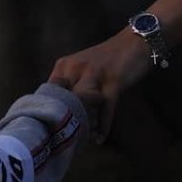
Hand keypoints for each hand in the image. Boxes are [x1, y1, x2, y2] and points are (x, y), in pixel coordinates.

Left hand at [49, 28, 154, 142]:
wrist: (136, 41)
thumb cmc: (109, 59)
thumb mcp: (83, 67)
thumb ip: (72, 84)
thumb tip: (61, 107)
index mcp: (64, 65)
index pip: (48, 91)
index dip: (46, 110)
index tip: (44, 128)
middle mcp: (75, 68)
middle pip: (62, 99)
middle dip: (60, 119)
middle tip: (59, 139)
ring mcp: (95, 75)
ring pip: (81, 104)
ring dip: (80, 124)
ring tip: (78, 140)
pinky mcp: (113, 82)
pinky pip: (106, 108)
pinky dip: (102, 126)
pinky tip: (99, 138)